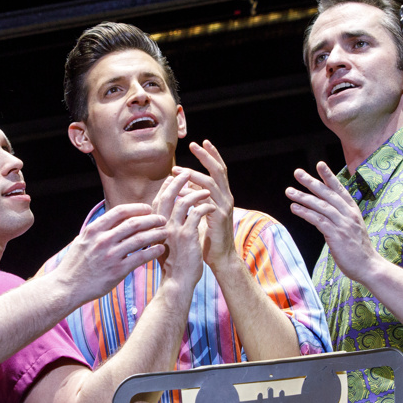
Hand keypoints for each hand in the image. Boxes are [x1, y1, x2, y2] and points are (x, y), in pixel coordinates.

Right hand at [57, 203, 167, 303]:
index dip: (137, 208)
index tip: (148, 208)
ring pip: (140, 239)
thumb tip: (112, 220)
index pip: (120, 211)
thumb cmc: (75, 265)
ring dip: (156, 234)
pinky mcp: (117, 271)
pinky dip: (153, 251)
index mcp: (94, 230)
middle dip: (152, 219)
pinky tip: (160, 249)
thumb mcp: (82, 240)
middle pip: (134, 223)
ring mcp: (110, 255)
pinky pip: (140, 258)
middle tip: (162, 219)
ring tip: (166, 232)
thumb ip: (98, 230)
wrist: (66, 287)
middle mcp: (102, 240)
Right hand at [152, 172, 210, 291]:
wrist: (178, 282)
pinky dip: (205, 207)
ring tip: (206, 189)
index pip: (159, 199)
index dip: (166, 186)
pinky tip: (211, 207)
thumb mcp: (167, 242)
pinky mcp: (186, 236)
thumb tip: (174, 214)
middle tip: (187, 172)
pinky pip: (196, 213)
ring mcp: (173, 230)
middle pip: (167, 196)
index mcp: (156, 226)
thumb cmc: (175, 263)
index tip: (174, 178)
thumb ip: (167, 227)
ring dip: (196, 192)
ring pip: (183, 201)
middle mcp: (162, 226)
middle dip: (178, 181)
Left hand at [179, 139, 235, 271]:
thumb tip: (184, 186)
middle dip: (206, 156)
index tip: (201, 143)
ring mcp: (224, 207)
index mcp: (223, 195)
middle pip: (218, 170)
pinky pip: (205, 201)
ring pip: (210, 183)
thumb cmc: (208, 237)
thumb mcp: (201, 213)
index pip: (218, 170)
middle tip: (194, 144)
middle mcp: (226, 198)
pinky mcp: (219, 218)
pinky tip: (179, 193)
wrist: (220, 259)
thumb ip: (196, 199)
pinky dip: (191, 195)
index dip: (211, 155)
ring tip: (176, 170)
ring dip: (193, 174)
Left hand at [286, 161, 379, 282]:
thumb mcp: (352, 229)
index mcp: (353, 211)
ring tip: (289, 191)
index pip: (339, 189)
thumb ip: (341, 219)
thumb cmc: (359, 250)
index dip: (329, 176)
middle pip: (327, 194)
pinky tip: (294, 208)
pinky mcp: (336, 235)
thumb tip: (325, 213)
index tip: (320, 164)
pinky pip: (318, 220)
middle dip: (311, 182)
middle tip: (297, 172)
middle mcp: (348, 214)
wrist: (369, 267)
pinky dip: (305, 213)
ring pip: (320, 205)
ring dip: (303, 197)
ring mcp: (343, 224)